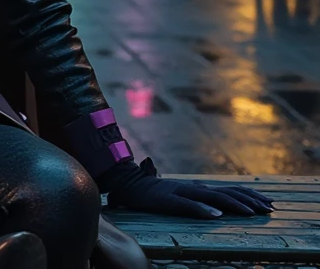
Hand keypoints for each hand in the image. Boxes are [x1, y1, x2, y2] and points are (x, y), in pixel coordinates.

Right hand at [106, 158, 272, 218]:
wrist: (130, 183)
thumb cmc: (157, 193)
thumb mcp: (183, 196)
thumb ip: (199, 199)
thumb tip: (220, 208)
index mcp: (199, 188)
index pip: (230, 190)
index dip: (250, 195)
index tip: (269, 203)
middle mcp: (195, 187)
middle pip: (227, 193)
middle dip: (250, 201)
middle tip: (270, 209)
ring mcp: (182, 192)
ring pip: (213, 197)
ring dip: (234, 204)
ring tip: (251, 213)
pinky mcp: (169, 199)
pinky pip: (188, 205)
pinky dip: (203, 209)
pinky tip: (216, 214)